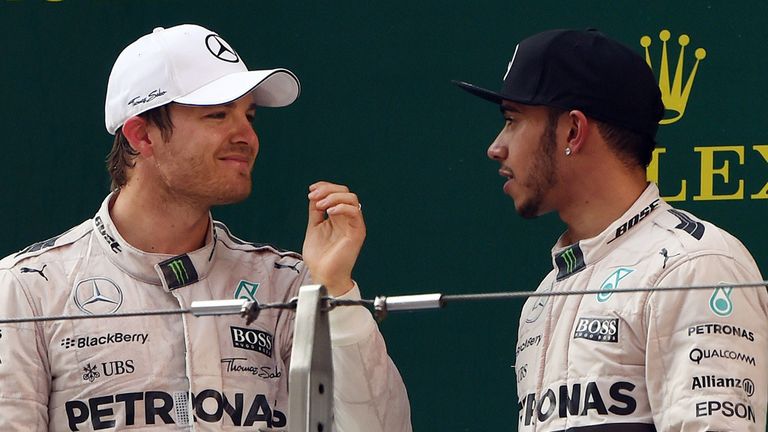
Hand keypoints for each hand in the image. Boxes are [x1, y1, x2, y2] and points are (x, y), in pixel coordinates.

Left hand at [302, 181, 365, 295]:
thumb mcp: (314, 227)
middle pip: (345, 192)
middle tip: (314, 197)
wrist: (323, 275)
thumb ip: (315, 211)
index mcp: (338, 217)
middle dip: (328, 190)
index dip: (325, 187)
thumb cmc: (320, 257)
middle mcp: (347, 219)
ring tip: (319, 206)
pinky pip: (355, 212)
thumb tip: (314, 194)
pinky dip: (341, 208)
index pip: (337, 193)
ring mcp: (353, 225)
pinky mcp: (357, 232)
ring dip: (334, 197)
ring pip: (352, 199)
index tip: (311, 190)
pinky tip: (328, 213)